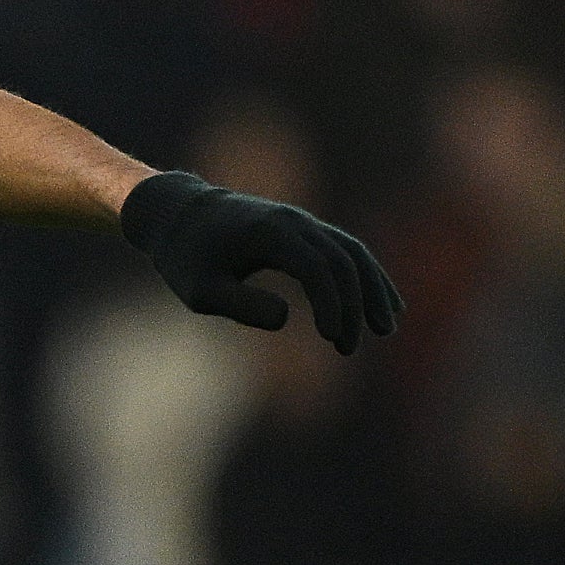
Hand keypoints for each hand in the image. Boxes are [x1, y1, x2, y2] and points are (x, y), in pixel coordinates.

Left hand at [120, 169, 402, 354]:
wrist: (179, 214)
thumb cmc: (185, 257)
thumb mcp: (199, 289)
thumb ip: (239, 303)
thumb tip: (285, 318)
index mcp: (270, 234)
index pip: (316, 268)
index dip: (330, 303)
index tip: (331, 338)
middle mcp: (295, 223)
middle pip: (342, 262)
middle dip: (353, 306)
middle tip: (348, 349)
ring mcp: (304, 223)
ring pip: (353, 253)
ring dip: (373, 289)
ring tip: (386, 329)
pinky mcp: (306, 231)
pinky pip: (346, 250)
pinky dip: (367, 275)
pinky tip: (382, 303)